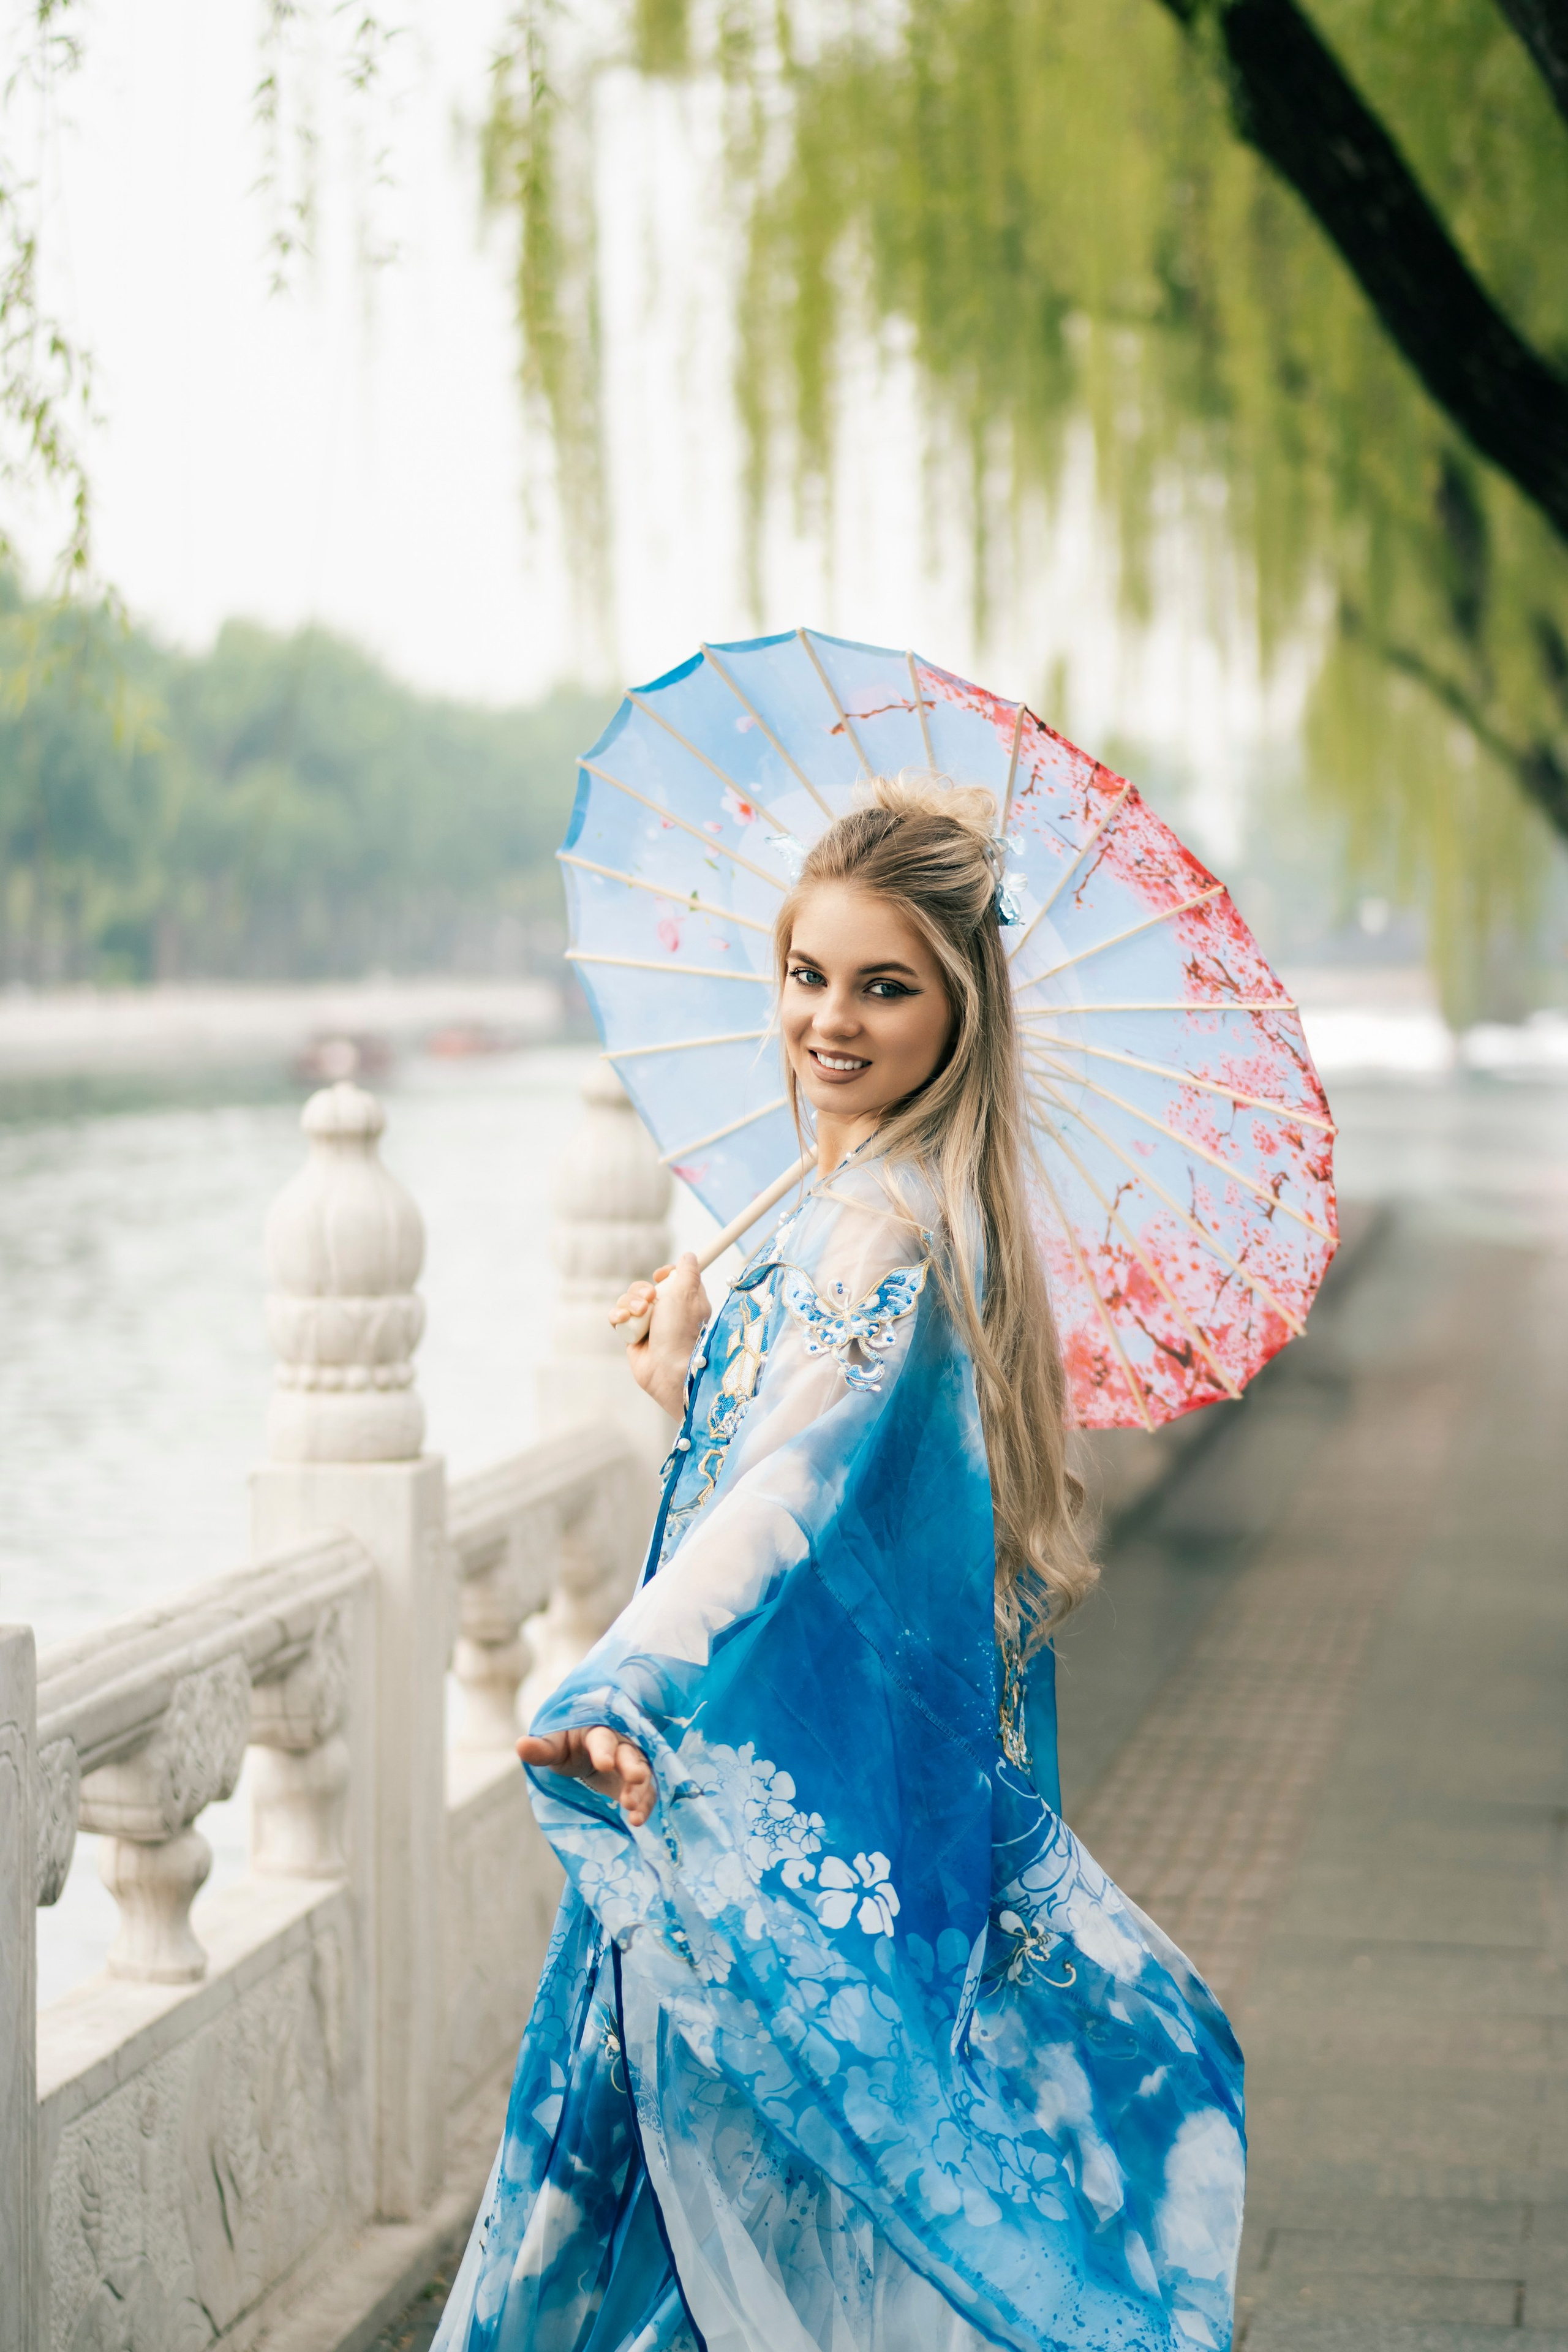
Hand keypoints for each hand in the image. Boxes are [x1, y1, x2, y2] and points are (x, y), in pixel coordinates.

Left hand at [517, 1726, 655, 1826]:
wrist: (584, 1749)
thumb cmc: (568, 1744)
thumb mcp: (554, 1746)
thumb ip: (541, 1748)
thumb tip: (520, 1745)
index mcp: (597, 1730)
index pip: (602, 1738)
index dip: (603, 1751)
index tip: (604, 1765)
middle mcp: (621, 1743)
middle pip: (629, 1753)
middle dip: (632, 1767)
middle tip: (634, 1779)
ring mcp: (632, 1762)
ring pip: (642, 1773)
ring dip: (639, 1791)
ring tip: (633, 1811)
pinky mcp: (637, 1782)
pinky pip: (646, 1791)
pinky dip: (645, 1805)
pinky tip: (638, 1821)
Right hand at [610, 1253, 709, 1419]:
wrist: (669, 1369)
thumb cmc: (682, 1331)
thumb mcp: (688, 1293)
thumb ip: (688, 1272)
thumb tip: (689, 1256)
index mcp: (685, 1302)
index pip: (673, 1280)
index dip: (666, 1274)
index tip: (661, 1275)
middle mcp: (667, 1313)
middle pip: (645, 1287)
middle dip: (642, 1289)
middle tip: (650, 1299)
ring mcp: (648, 1325)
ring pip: (629, 1300)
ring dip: (630, 1302)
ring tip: (639, 1313)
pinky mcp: (632, 1336)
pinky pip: (618, 1317)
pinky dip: (619, 1315)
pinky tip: (624, 1319)